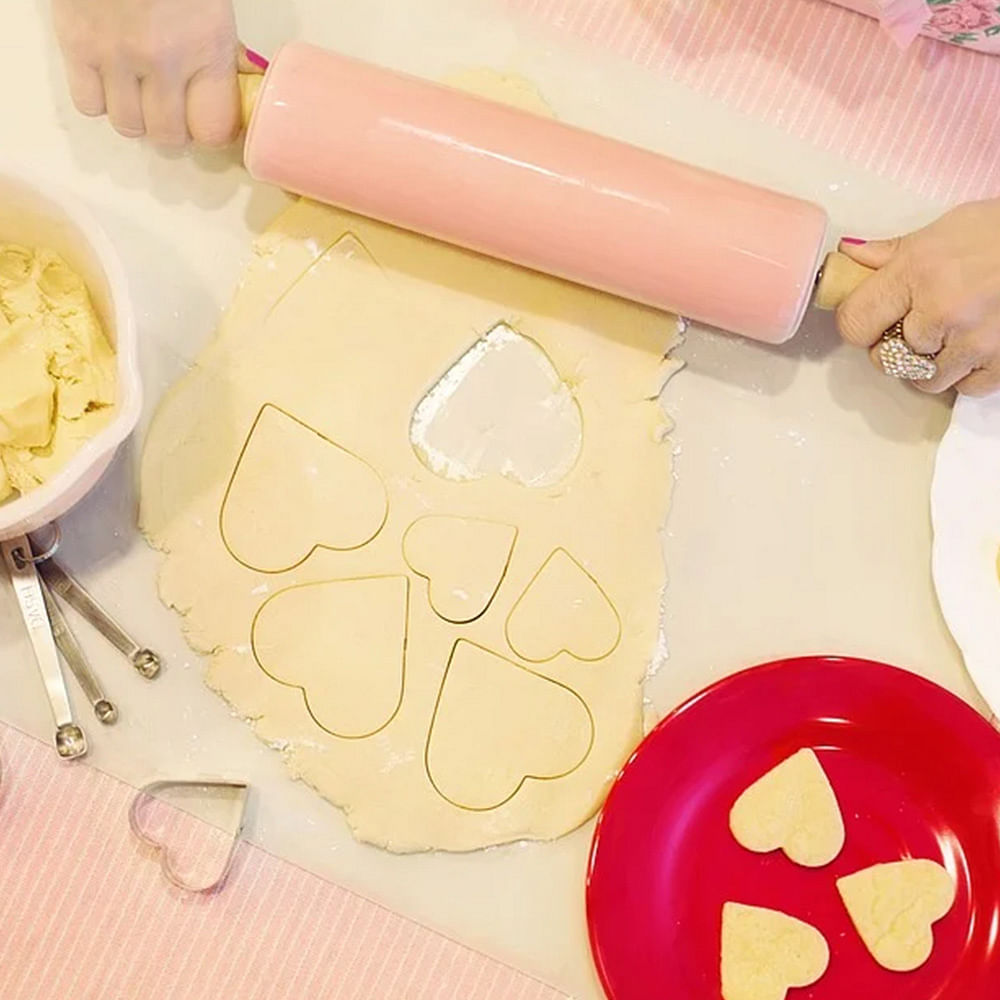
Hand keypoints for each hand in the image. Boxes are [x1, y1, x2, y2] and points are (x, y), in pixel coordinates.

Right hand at [52, 0, 264, 147]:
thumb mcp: (213, 1)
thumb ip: (224, 45)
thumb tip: (243, 78)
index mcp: (207, 46)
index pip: (213, 130)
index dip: (210, 131)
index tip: (207, 119)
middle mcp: (163, 60)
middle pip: (168, 137)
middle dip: (172, 128)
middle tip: (172, 106)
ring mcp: (116, 55)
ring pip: (128, 127)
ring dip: (136, 116)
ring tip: (138, 90)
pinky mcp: (75, 44)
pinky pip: (89, 104)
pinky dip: (99, 99)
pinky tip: (109, 76)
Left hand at [835, 199, 999, 396]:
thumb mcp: (944, 228)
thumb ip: (893, 252)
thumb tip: (848, 261)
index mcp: (917, 272)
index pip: (854, 323)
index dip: (859, 324)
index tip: (870, 320)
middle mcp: (941, 311)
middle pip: (887, 358)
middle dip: (894, 347)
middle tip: (915, 327)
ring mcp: (974, 341)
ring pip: (925, 380)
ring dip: (931, 365)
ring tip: (949, 336)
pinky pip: (967, 388)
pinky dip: (968, 375)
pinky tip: (975, 348)